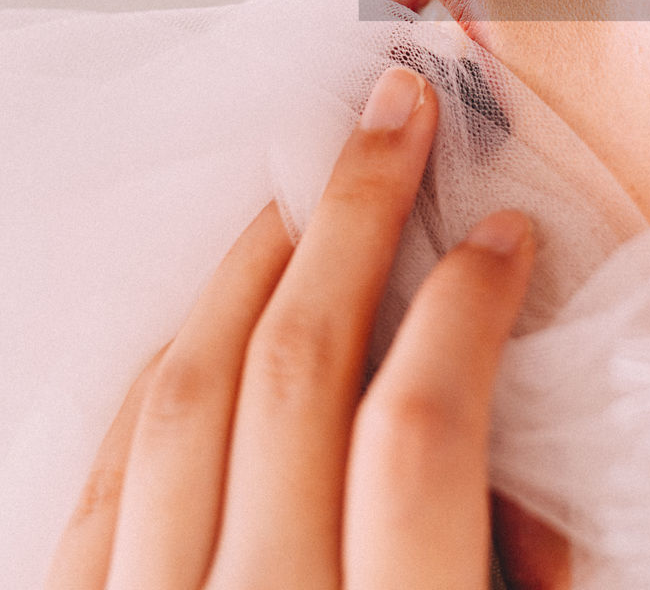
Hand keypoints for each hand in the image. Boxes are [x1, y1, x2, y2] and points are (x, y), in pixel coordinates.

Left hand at [47, 66, 567, 589]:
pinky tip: (215, 311)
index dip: (469, 311)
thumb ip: (526, 573)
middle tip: (396, 118)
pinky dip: (168, 363)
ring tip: (308, 190)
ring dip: (257, 262)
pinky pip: (109, 465)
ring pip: (186, 395)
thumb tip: (527, 445)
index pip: (421, 434)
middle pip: (295, 372)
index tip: (505, 239)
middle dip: (358, 218)